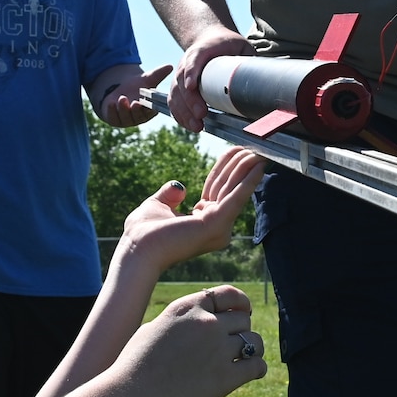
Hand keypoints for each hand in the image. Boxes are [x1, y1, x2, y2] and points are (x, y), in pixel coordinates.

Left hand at [99, 64, 172, 126]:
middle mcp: (139, 117)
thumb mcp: (147, 78)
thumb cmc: (137, 85)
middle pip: (138, 116)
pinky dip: (112, 111)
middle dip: (136, 110)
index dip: (149, 109)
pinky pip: (113, 118)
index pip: (151, 111)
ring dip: (123, 109)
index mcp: (150, 110)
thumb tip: (170, 66)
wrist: (120, 88)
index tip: (147, 103)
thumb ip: (158, 74)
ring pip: (125, 118)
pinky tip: (111, 103)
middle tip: (136, 103)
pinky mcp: (115, 120)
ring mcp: (126, 120)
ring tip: (122, 98)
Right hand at [110, 284, 265, 396]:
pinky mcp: (225, 377)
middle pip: (243, 319)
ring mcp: (218, 349)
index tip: (244, 311)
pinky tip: (252, 374)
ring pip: (254, 341)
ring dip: (254, 349)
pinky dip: (257, 369)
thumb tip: (191, 323)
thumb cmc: (133, 367)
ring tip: (248, 358)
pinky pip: (256, 366)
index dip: (240, 302)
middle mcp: (206, 324)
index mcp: (187, 308)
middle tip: (239, 343)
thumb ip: (177, 323)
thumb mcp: (152, 329)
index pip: (226, 294)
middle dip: (243, 330)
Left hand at [117, 147, 263, 274]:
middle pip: (228, 187)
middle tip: (253, 146)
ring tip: (259, 150)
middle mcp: (216, 227)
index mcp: (202, 222)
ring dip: (248, 167)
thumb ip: (169, 196)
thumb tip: (179, 187)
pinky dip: (249, 179)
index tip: (235, 151)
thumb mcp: (156, 206)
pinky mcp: (217, 223)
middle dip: (241, 165)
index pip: (217, 189)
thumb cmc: (142, 235)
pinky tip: (259, 165)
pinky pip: (237, 195)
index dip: (226, 169)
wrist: (137, 250)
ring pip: (235, 189)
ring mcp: (219, 227)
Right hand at [171, 25, 256, 130]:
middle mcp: (187, 61)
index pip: (194, 58)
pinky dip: (180, 115)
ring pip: (175, 94)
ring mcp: (180, 74)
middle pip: (182, 80)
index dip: (191, 71)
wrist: (211, 39)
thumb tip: (262, 81)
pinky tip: (190, 126)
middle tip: (202, 114)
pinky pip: (174, 102)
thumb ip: (248, 60)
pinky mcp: (178, 87)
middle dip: (190, 100)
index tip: (192, 86)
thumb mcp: (242, 47)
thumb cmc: (229, 45)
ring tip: (197, 126)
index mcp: (204, 48)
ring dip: (184, 112)